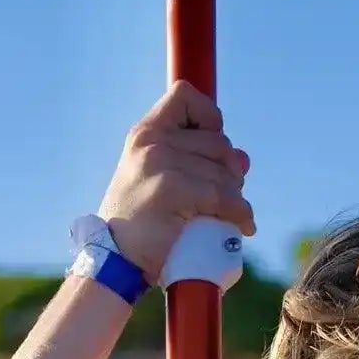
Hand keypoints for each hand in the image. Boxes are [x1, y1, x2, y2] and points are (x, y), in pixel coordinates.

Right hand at [97, 78, 254, 282]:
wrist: (115, 261)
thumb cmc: (142, 227)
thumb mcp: (161, 183)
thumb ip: (197, 163)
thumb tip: (244, 158)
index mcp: (145, 133)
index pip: (184, 96)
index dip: (209, 117)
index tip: (212, 149)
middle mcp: (152, 142)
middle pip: (218, 141)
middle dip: (230, 172)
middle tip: (226, 198)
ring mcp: (160, 164)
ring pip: (225, 172)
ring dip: (236, 198)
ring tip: (230, 216)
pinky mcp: (171, 190)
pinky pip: (223, 196)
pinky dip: (240, 213)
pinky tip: (242, 226)